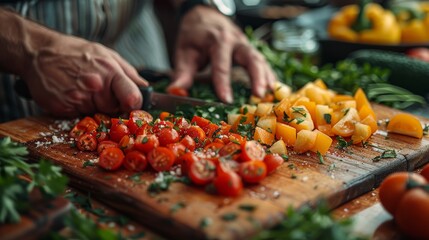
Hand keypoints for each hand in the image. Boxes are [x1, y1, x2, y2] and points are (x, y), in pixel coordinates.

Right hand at [21, 34, 147, 117]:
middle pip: (113, 109)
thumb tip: (146, 89)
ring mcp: (78, 98)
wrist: (38, 52)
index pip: (132, 98)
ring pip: (96, 114)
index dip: (134, 104)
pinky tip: (70, 93)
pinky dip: (77, 108)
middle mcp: (95, 86)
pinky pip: (78, 116)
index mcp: (110, 72)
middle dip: (109, 102)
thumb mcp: (107, 54)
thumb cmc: (76, 52)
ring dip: (92, 105)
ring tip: (81, 88)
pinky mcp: (62, 108)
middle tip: (97, 88)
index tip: (131, 104)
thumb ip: (129, 73)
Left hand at [168, 6, 275, 102]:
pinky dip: (269, 76)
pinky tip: (273, 90)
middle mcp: (236, 41)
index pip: (221, 63)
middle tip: (259, 95)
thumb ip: (182, 72)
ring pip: (260, 60)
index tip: (226, 100)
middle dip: (256, 77)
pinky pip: (262, 63)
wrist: (203, 15)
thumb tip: (176, 92)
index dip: (223, 83)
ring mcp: (245, 45)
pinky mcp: (250, 50)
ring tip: (269, 95)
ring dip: (266, 78)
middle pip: (250, 57)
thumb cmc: (194, 35)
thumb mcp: (184, 51)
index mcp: (217, 40)